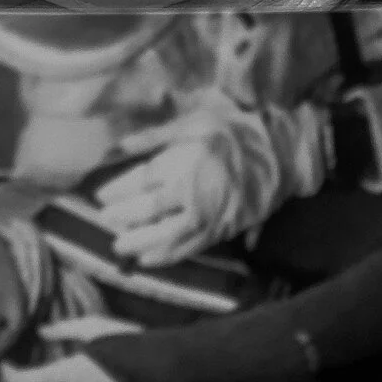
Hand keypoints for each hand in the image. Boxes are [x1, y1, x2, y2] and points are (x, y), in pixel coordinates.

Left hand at [96, 99, 328, 265]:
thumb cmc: (235, 130)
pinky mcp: (221, 230)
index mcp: (182, 162)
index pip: (139, 181)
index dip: (116, 191)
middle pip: (147, 211)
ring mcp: (207, 216)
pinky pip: (189, 248)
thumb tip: (115, 147)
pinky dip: (166, 257)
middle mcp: (192, 193)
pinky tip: (148, 260)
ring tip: (119, 246)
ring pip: (165, 236)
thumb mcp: (193, 121)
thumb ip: (153, 136)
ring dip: (139, 243)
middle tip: (103, 221)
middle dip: (121, 218)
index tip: (100, 196)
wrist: (282, 153)